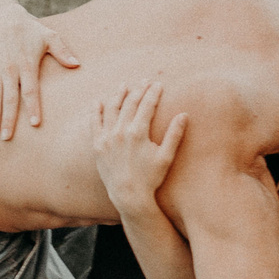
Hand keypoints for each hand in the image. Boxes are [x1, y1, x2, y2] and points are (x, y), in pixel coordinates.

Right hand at [0, 8, 81, 140]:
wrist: (3, 17)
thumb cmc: (30, 29)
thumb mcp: (49, 36)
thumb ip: (62, 52)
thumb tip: (77, 65)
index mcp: (27, 65)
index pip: (30, 91)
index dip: (32, 107)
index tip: (34, 123)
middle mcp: (10, 70)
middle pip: (10, 98)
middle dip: (8, 119)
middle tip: (7, 137)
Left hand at [93, 81, 185, 214]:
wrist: (128, 196)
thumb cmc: (150, 178)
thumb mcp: (166, 157)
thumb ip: (174, 134)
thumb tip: (184, 114)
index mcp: (138, 132)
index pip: (147, 105)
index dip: (153, 93)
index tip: (158, 84)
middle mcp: (120, 132)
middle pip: (130, 104)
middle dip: (139, 90)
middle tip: (145, 82)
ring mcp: (107, 138)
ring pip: (111, 109)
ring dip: (118, 95)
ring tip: (123, 86)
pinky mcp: (98, 146)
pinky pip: (95, 124)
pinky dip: (96, 111)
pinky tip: (98, 102)